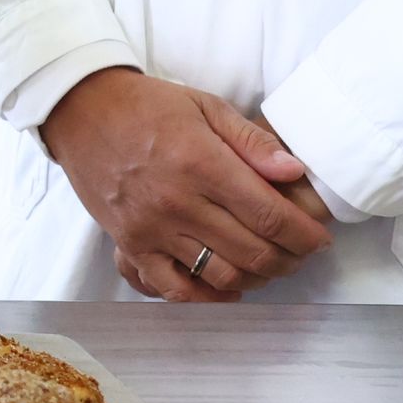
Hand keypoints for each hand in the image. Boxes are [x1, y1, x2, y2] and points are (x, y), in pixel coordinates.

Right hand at [34, 67, 331, 303]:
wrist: (82, 112)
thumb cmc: (149, 105)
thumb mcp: (206, 106)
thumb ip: (252, 141)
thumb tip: (294, 173)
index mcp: (202, 163)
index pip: (269, 214)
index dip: (304, 234)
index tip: (320, 239)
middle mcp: (179, 202)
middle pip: (253, 251)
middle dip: (289, 259)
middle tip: (301, 253)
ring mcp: (152, 229)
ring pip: (221, 276)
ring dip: (256, 278)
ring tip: (270, 266)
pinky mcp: (131, 245)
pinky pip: (175, 289)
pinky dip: (208, 297)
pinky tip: (228, 288)